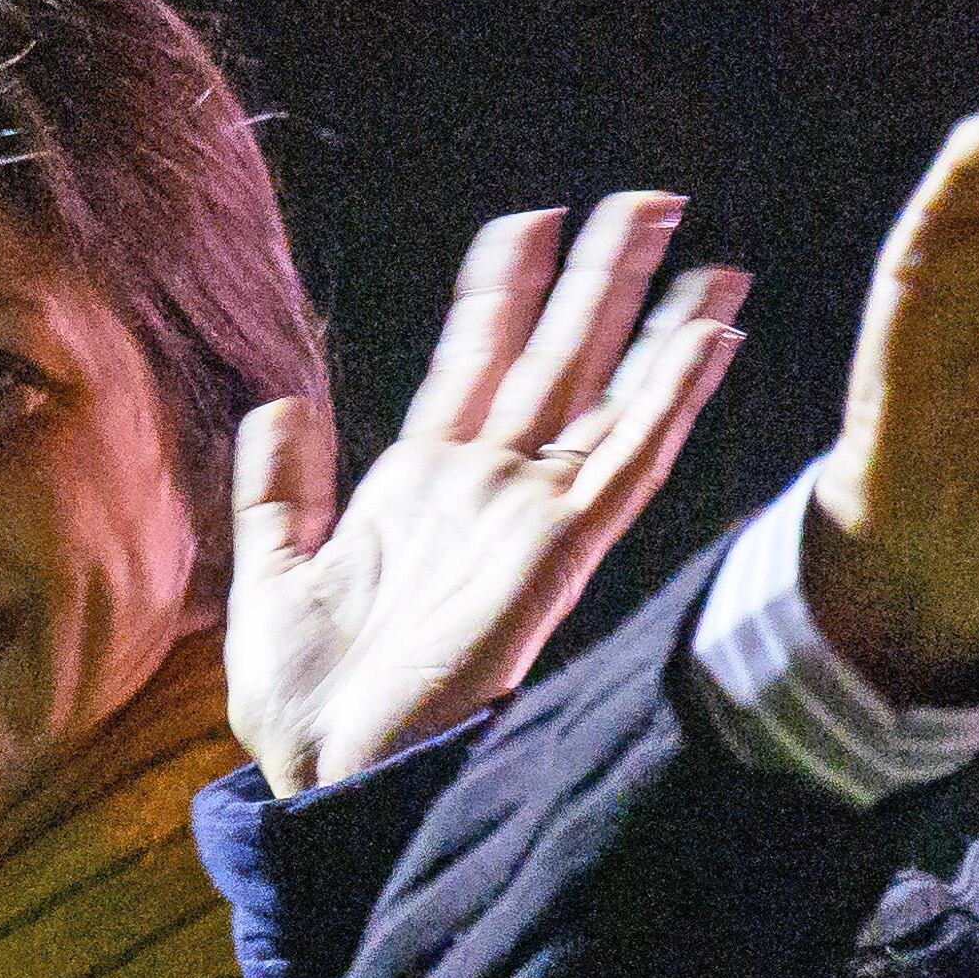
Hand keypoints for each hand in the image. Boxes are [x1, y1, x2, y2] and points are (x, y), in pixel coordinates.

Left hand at [228, 194, 747, 795]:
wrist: (323, 776)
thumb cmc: (301, 702)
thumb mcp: (270, 572)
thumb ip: (279, 486)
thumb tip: (284, 401)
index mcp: (421, 483)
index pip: (477, 358)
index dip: (506, 288)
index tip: (533, 218)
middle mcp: (488, 488)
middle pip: (559, 358)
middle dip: (602, 279)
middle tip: (649, 201)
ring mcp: (528, 517)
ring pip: (606, 397)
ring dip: (657, 327)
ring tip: (708, 261)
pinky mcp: (555, 554)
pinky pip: (625, 462)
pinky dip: (668, 400)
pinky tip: (704, 345)